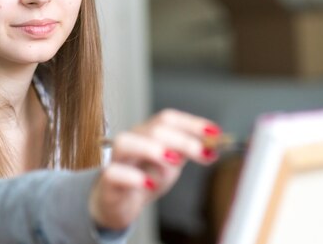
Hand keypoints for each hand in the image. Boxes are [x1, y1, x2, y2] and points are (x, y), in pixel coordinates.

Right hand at [88, 108, 220, 230]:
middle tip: (202, 152)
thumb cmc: (143, 178)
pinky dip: (132, 176)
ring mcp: (118, 160)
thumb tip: (213, 145)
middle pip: (153, 129)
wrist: (117, 203)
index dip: (192, 123)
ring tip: (173, 161)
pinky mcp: (108, 181)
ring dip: (152, 149)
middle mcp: (132, 141)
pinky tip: (148, 184)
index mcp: (148, 133)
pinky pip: (114, 173)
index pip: (168, 119)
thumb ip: (187, 152)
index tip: (214, 133)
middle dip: (182, 139)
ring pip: (126, 143)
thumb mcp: (170, 164)